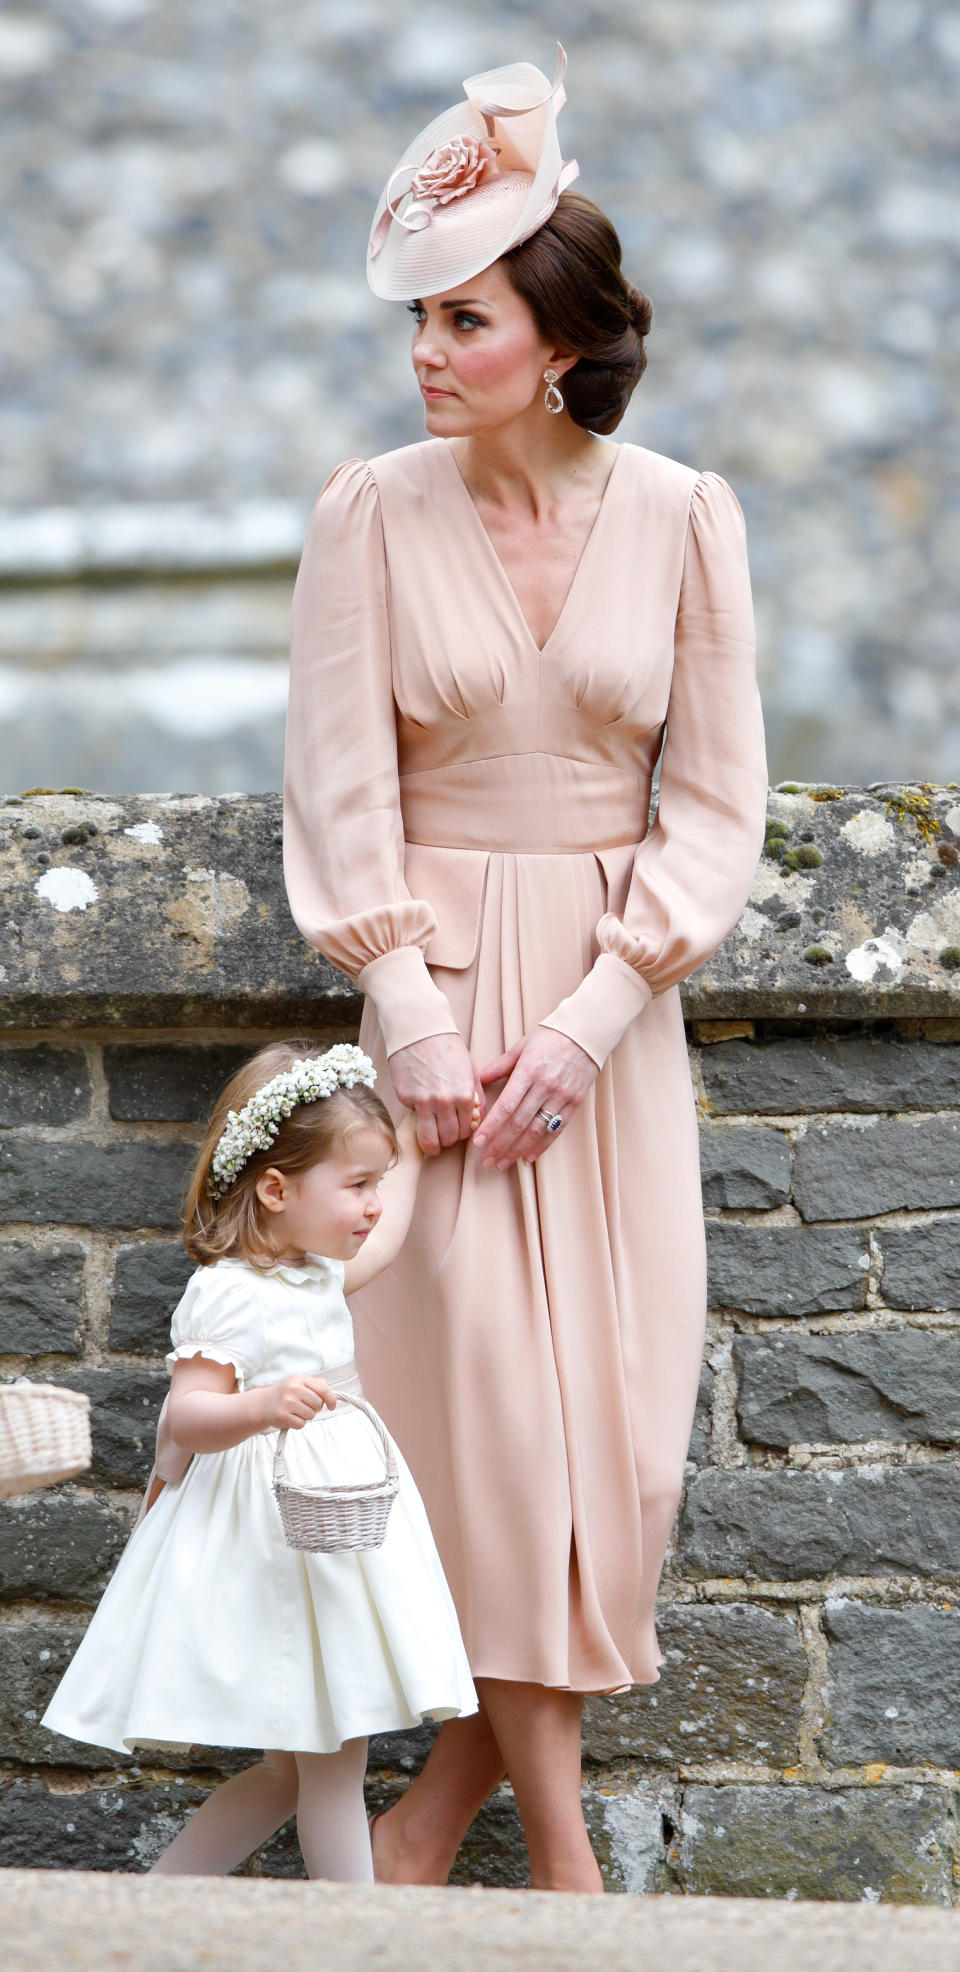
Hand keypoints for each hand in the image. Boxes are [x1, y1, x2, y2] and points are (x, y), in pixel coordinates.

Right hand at [257, 1375, 335, 1430]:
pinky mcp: (283, 1416)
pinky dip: (298, 1423)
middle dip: (314, 1408)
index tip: (332, 1406)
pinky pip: (301, 1424)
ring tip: (295, 1411)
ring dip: (306, 1416)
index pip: (323, 1389)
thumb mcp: (299, 1383)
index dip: (331, 1399)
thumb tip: (331, 1394)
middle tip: (304, 1406)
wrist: (262, 1404)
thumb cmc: (285, 1394)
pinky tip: (290, 1417)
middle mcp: (293, 1389)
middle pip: (318, 1404)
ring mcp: (287, 1402)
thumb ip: (316, 1385)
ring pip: (311, 1415)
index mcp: (300, 1379)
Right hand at [388, 1032, 485, 1156]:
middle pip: (448, 1139)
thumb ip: (477, 1097)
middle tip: (446, 1134)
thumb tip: (478, 1120)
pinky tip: (420, 1106)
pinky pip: (413, 1118)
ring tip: (433, 1139)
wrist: (421, 1030)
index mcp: (464, 1095)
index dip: (463, 1133)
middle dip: (448, 1140)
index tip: (458, 1130)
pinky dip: (417, 1118)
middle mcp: (444, 1101)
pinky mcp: (405, 1098)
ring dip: (433, 1143)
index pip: (466, 1131)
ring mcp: (422, 1101)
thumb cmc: (448, 1048)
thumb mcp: (471, 1070)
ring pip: (429, 1140)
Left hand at [473, 1027, 598, 1168]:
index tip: (477, 1142)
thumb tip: (478, 1081)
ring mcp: (561, 1096)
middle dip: (500, 1145)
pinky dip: (542, 1146)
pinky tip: (528, 1157)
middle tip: (486, 1161)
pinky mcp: (574, 1103)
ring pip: (536, 1131)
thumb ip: (499, 1066)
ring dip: (518, 1150)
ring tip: (503, 1163)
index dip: (491, 1127)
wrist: (585, 1033)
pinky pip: (556, 1129)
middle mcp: (544, 1086)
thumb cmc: (549, 1037)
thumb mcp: (521, 1047)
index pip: (506, 1105)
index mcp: (528, 1071)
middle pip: (519, 1123)